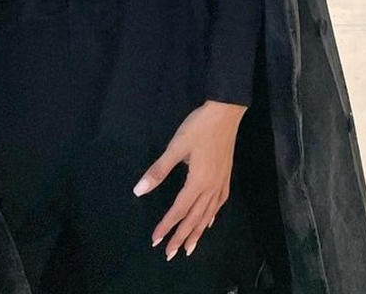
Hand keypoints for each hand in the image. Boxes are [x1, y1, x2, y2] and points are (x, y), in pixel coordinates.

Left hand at [134, 100, 246, 260]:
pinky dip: (213, 215)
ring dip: (198, 232)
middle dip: (181, 237)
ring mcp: (221, 182)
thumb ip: (158, 170)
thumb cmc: (199, 128)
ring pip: (208, 214)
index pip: (179, 210)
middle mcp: (211, 187)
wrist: (226, 111)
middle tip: (171, 254)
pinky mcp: (227, 175)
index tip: (155, 240)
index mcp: (198, 182)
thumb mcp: (176, 147)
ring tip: (190, 247)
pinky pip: (220, 203)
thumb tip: (138, 191)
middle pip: (194, 218)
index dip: (166, 225)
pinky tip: (210, 220)